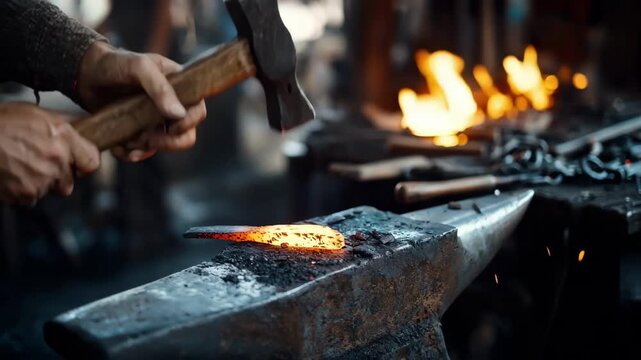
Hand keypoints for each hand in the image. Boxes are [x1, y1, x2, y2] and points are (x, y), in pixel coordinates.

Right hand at [0, 103, 99, 204]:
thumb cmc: (0, 122)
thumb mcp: (35, 113)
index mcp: (64, 139)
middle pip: (70, 182)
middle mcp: (56, 162)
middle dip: (58, 176)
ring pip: (48, 190)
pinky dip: (21, 190)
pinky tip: (10, 174)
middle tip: (39, 163)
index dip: (84, 163)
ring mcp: (40, 181)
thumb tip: (78, 130)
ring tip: (19, 165)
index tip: (77, 162)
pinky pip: (29, 198)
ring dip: (38, 183)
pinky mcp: (23, 194)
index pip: (92, 162)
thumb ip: (62, 126)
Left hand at [77, 41, 206, 161]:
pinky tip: (120, 146)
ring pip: (165, 146)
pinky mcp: (139, 132)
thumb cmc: (115, 63)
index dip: (188, 123)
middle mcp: (171, 106)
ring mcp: (155, 121)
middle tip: (149, 138)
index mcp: (180, 87)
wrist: (84, 73)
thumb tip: (179, 114)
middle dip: (168, 142)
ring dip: (147, 147)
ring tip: (128, 138)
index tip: (170, 126)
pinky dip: (132, 153)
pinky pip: (144, 151)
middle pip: (186, 135)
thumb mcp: (139, 67)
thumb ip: (160, 88)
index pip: (198, 111)